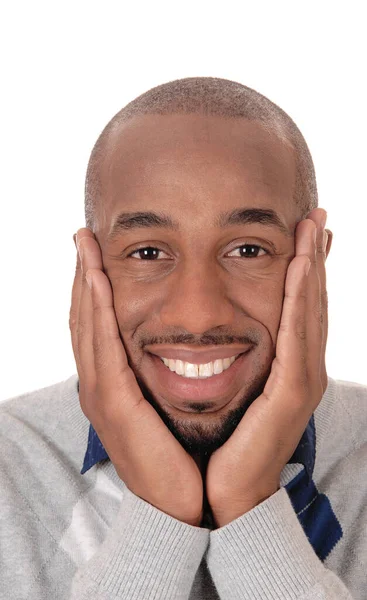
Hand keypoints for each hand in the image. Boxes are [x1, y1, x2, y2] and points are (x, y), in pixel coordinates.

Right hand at [69, 228, 203, 526]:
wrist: (180, 503)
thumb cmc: (177, 453)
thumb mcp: (164, 405)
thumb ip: (158, 375)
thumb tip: (172, 347)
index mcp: (110, 384)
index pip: (95, 325)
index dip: (91, 287)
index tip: (95, 252)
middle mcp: (97, 384)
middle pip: (84, 318)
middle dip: (82, 274)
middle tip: (83, 236)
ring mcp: (100, 394)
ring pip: (86, 325)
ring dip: (84, 282)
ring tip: (85, 245)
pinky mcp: (113, 404)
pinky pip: (102, 346)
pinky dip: (96, 310)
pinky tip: (96, 280)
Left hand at [205, 208, 329, 527]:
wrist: (228, 491)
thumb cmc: (228, 443)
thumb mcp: (235, 390)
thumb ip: (239, 361)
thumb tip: (220, 335)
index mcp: (290, 368)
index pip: (301, 308)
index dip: (306, 270)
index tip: (304, 234)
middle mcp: (305, 369)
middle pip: (313, 302)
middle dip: (316, 258)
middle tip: (318, 217)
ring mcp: (304, 380)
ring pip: (311, 311)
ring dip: (313, 267)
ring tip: (314, 228)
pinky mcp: (293, 392)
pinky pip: (298, 334)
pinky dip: (301, 298)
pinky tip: (301, 267)